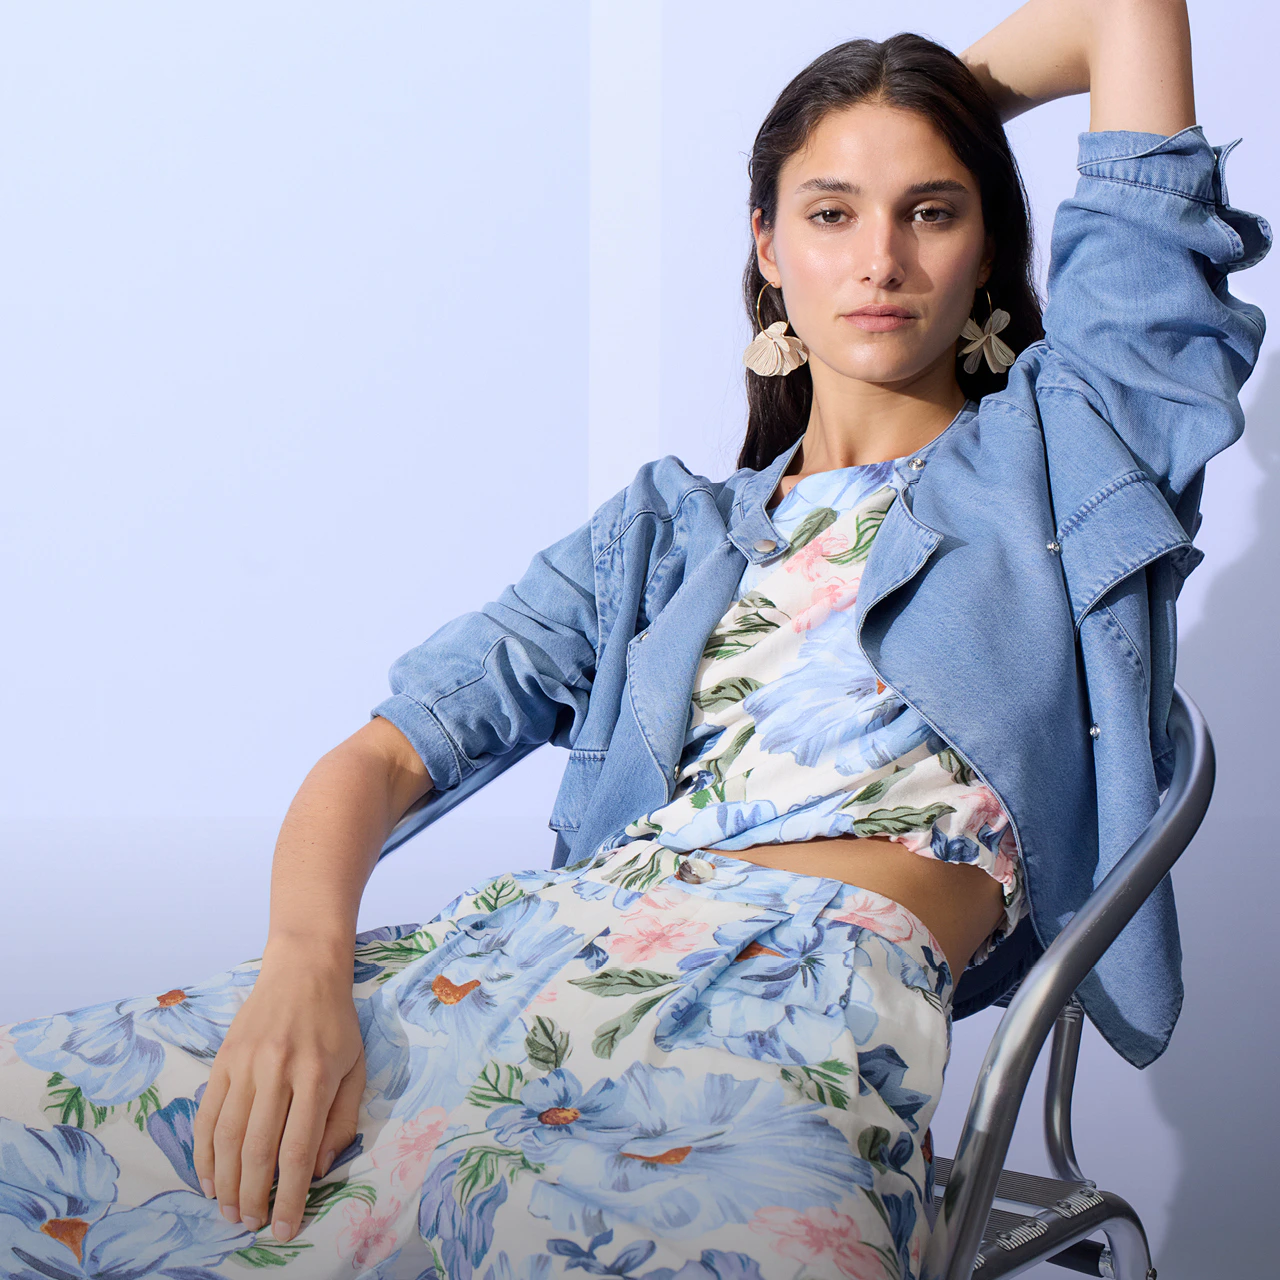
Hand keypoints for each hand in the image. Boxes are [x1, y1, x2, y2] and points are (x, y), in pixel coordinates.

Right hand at [193, 952, 365, 1242]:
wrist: (304, 969)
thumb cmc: (336, 1022)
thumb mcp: (355, 1067)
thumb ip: (340, 1120)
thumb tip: (317, 1170)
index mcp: (315, 1076)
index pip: (296, 1151)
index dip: (288, 1196)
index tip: (285, 1228)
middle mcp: (277, 1072)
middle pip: (257, 1150)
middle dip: (253, 1197)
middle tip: (252, 1225)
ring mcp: (245, 1065)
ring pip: (226, 1137)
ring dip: (225, 1182)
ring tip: (229, 1211)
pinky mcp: (222, 1059)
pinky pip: (207, 1114)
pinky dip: (204, 1152)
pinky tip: (209, 1178)